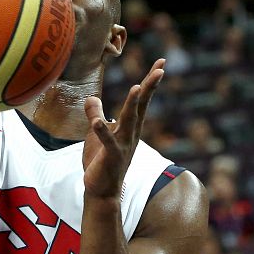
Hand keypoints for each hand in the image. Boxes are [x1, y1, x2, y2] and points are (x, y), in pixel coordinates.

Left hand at [81, 59, 164, 199]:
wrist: (100, 191)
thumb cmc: (100, 162)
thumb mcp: (95, 134)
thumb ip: (95, 114)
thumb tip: (91, 97)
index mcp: (129, 126)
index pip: (142, 100)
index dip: (150, 81)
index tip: (161, 62)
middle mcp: (131, 134)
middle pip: (142, 106)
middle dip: (150, 87)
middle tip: (160, 69)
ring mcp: (123, 145)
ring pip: (129, 121)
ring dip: (132, 105)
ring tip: (136, 87)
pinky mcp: (111, 157)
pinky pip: (107, 142)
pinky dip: (102, 131)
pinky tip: (97, 122)